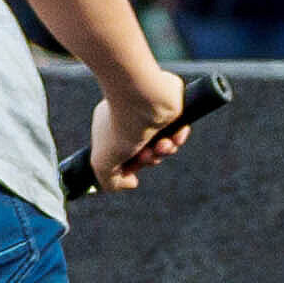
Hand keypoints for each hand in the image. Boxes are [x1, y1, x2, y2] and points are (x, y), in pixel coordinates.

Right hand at [88, 75, 189, 192]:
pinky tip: (173, 136)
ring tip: (162, 145)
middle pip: (147, 151)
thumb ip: (109, 181)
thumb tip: (132, 182)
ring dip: (165, 150)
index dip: (131, 164)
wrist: (146, 100)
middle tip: (147, 153)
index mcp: (112, 126)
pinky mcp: (174, 107)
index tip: (131, 165)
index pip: (125, 154)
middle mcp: (132, 119)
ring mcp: (153, 112)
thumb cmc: (121, 127)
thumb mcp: (103, 163)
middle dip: (150, 158)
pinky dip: (179, 138)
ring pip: (165, 143)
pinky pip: (180, 130)